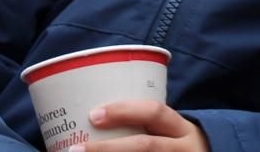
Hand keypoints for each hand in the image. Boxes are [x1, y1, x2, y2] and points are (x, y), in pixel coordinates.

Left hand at [82, 101, 209, 151]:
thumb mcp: (174, 132)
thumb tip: (95, 119)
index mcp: (183, 129)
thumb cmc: (180, 148)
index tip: (93, 114)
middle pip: (145, 146)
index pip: (155, 113)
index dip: (124, 111)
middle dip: (107, 148)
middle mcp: (184, 149)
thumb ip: (148, 126)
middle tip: (75, 149)